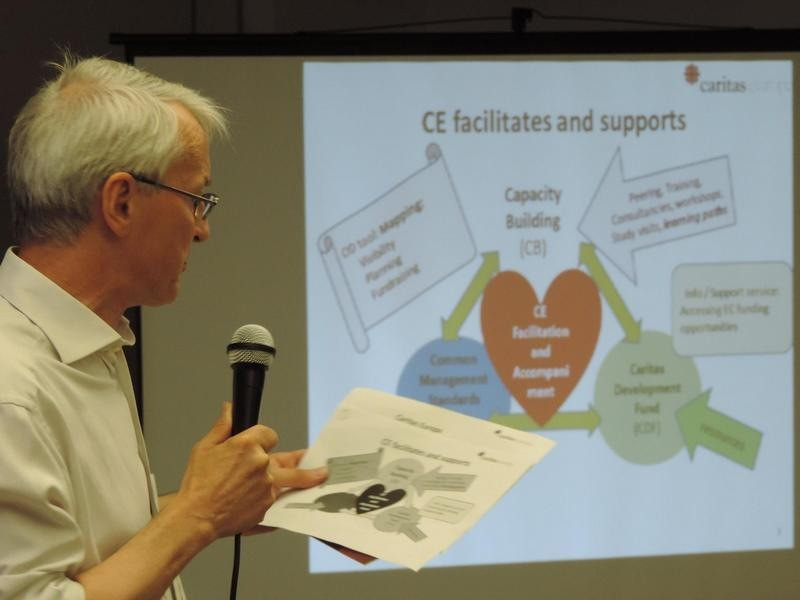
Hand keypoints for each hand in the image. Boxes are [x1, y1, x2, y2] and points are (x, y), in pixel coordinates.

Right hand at [171, 404, 327, 540]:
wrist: (196, 517)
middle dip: (296, 458)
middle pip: (287, 459)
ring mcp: (267, 486)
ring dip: (302, 478)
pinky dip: (273, 498)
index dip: (264, 438)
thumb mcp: (205, 448)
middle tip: (320, 463)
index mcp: (247, 445)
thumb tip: (229, 410)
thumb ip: (222, 427)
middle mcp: (261, 464)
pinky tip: (276, 500)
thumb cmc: (198, 485)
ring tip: (321, 475)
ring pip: (286, 480)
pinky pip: (276, 499)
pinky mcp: (267, 506)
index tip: (261, 442)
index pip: (269, 434)